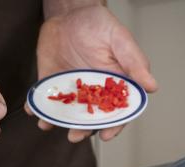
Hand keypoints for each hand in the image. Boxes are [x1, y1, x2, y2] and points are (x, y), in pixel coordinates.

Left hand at [26, 5, 157, 142]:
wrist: (70, 13)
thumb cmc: (99, 25)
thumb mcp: (120, 40)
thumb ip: (135, 63)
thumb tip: (152, 86)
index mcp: (112, 86)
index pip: (116, 112)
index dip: (113, 126)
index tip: (106, 136)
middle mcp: (91, 93)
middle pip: (89, 119)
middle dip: (81, 130)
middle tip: (74, 136)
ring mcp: (70, 91)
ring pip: (66, 114)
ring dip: (57, 123)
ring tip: (48, 125)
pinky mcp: (51, 84)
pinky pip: (44, 100)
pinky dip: (36, 107)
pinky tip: (32, 110)